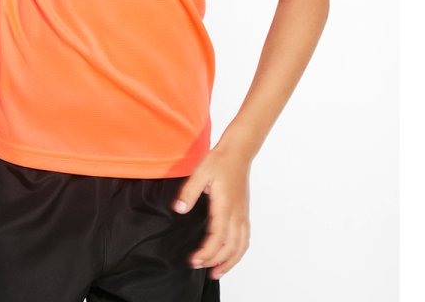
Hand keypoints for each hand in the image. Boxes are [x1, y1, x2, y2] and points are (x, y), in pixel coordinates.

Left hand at [172, 143, 251, 279]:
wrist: (238, 152)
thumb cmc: (219, 160)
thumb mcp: (200, 172)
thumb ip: (188, 192)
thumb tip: (178, 209)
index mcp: (225, 206)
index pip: (217, 238)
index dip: (206, 252)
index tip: (193, 260)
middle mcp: (237, 213)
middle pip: (230, 247)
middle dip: (215, 261)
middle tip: (198, 267)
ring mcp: (242, 214)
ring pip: (241, 246)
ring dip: (230, 261)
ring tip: (216, 272)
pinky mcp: (244, 212)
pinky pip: (245, 238)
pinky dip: (239, 252)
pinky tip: (230, 256)